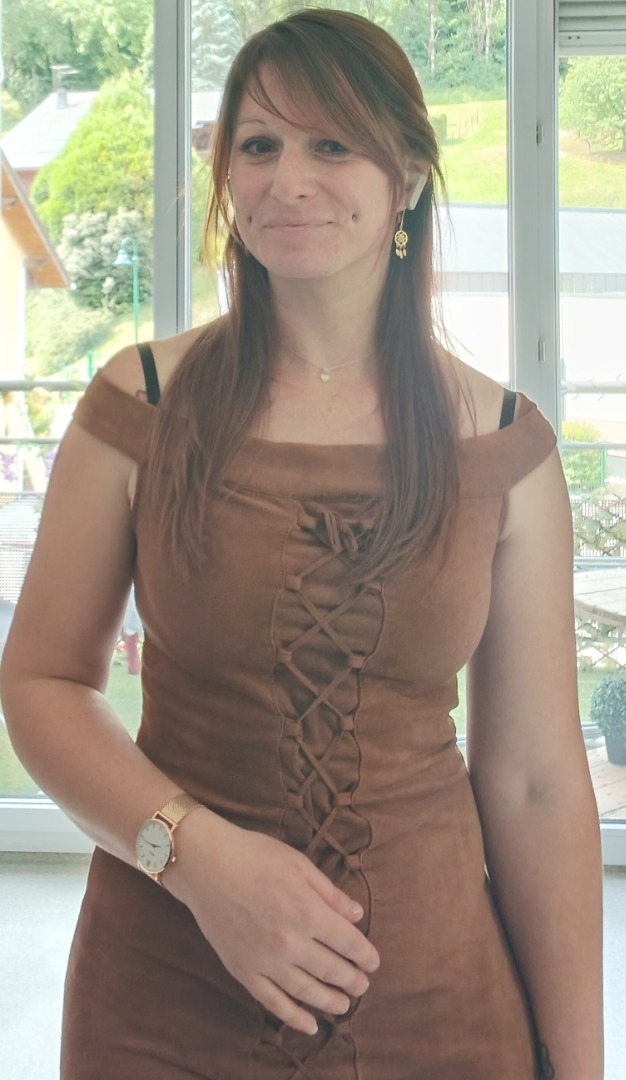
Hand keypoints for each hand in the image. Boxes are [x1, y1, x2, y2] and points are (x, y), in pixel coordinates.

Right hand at [168, 814, 379, 1034]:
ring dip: (329, 1001)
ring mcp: (265, 960)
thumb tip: (357, 915)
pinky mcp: (243, 970)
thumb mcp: (299, 864)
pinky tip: (309, 1024)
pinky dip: (292, 1016)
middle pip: (330, 969)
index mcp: (307, 912)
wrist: (205, 864)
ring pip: (306, 990)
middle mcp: (290, 942)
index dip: (364, 954)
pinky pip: (272, 1001)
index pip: (347, 941)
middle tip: (363, 985)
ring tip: (344, 1005)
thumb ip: (330, 893)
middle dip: (351, 979)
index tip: (373, 962)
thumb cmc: (254, 856)